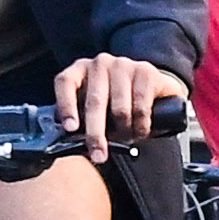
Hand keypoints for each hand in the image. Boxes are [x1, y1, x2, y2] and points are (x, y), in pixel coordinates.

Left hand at [54, 52, 183, 156]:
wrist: (153, 90)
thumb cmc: (116, 103)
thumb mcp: (95, 110)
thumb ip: (81, 121)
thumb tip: (70, 144)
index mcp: (80, 71)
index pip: (66, 83)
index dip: (66, 105)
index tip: (70, 128)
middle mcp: (100, 64)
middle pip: (95, 102)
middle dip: (96, 133)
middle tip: (99, 155)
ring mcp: (123, 65)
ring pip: (120, 109)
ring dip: (124, 131)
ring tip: (127, 137)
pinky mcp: (145, 71)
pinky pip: (141, 107)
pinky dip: (141, 126)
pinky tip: (141, 130)